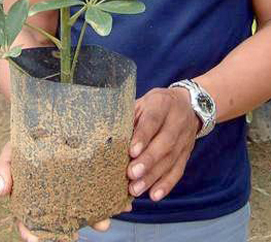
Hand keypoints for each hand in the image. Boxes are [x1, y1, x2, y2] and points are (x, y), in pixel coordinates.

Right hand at [0, 141, 111, 241]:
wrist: (48, 120)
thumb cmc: (25, 142)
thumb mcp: (10, 151)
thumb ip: (2, 169)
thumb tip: (1, 191)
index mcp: (33, 199)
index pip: (29, 222)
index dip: (30, 233)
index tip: (35, 241)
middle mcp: (56, 200)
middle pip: (61, 221)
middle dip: (69, 230)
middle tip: (76, 235)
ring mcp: (76, 190)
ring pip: (86, 210)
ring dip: (96, 219)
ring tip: (104, 222)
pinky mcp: (93, 177)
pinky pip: (104, 191)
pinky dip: (113, 198)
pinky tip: (122, 201)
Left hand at [127, 87, 199, 202]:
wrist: (185, 104)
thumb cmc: (154, 105)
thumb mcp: (142, 102)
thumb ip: (131, 117)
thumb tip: (111, 138)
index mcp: (162, 103)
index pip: (153, 120)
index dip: (143, 136)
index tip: (131, 152)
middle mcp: (177, 121)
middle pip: (164, 143)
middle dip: (147, 160)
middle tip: (131, 174)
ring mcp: (185, 139)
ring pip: (170, 160)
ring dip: (153, 177)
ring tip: (135, 189)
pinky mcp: (187, 154)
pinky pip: (178, 171)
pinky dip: (166, 185)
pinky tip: (154, 195)